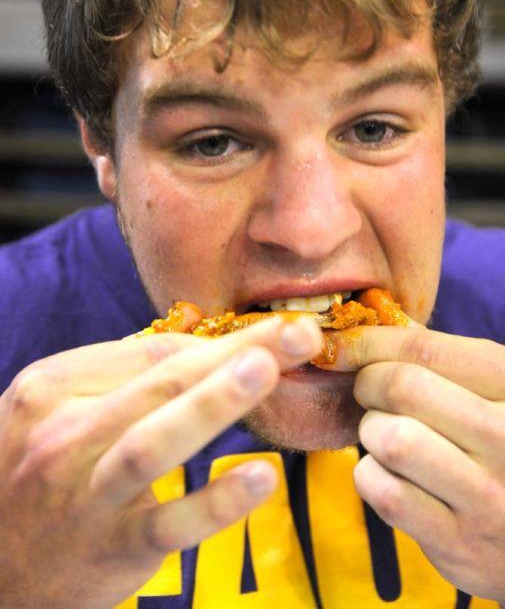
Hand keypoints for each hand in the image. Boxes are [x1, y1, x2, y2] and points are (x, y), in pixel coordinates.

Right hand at [0, 315, 320, 607]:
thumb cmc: (35, 469)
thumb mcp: (57, 410)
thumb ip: (122, 380)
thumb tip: (211, 352)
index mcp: (54, 386)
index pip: (153, 354)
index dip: (223, 339)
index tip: (279, 329)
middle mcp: (65, 433)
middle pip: (161, 382)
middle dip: (235, 352)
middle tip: (300, 332)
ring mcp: (85, 494)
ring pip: (152, 443)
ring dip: (213, 404)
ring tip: (268, 372)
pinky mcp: (108, 550)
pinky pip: (165, 524)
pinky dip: (214, 502)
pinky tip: (260, 479)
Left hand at [327, 326, 504, 601]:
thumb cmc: (500, 443)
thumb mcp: (491, 389)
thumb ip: (441, 357)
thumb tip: (367, 323)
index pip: (425, 348)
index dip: (368, 342)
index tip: (336, 345)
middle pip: (402, 387)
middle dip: (368, 384)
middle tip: (369, 393)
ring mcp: (486, 495)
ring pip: (390, 439)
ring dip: (371, 432)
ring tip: (385, 434)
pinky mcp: (458, 541)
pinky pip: (384, 492)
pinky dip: (371, 476)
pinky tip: (388, 473)